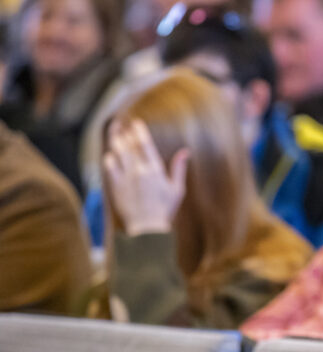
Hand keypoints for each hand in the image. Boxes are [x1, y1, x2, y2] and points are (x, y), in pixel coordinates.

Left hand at [103, 118, 189, 235]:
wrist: (147, 228)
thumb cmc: (165, 210)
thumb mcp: (177, 189)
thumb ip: (179, 168)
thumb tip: (185, 151)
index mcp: (155, 170)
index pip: (144, 143)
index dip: (139, 130)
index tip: (136, 122)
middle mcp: (139, 171)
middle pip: (129, 145)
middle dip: (125, 132)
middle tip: (122, 124)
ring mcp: (126, 178)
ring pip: (117, 152)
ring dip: (115, 140)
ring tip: (115, 132)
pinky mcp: (116, 186)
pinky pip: (109, 166)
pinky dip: (109, 158)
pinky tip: (111, 154)